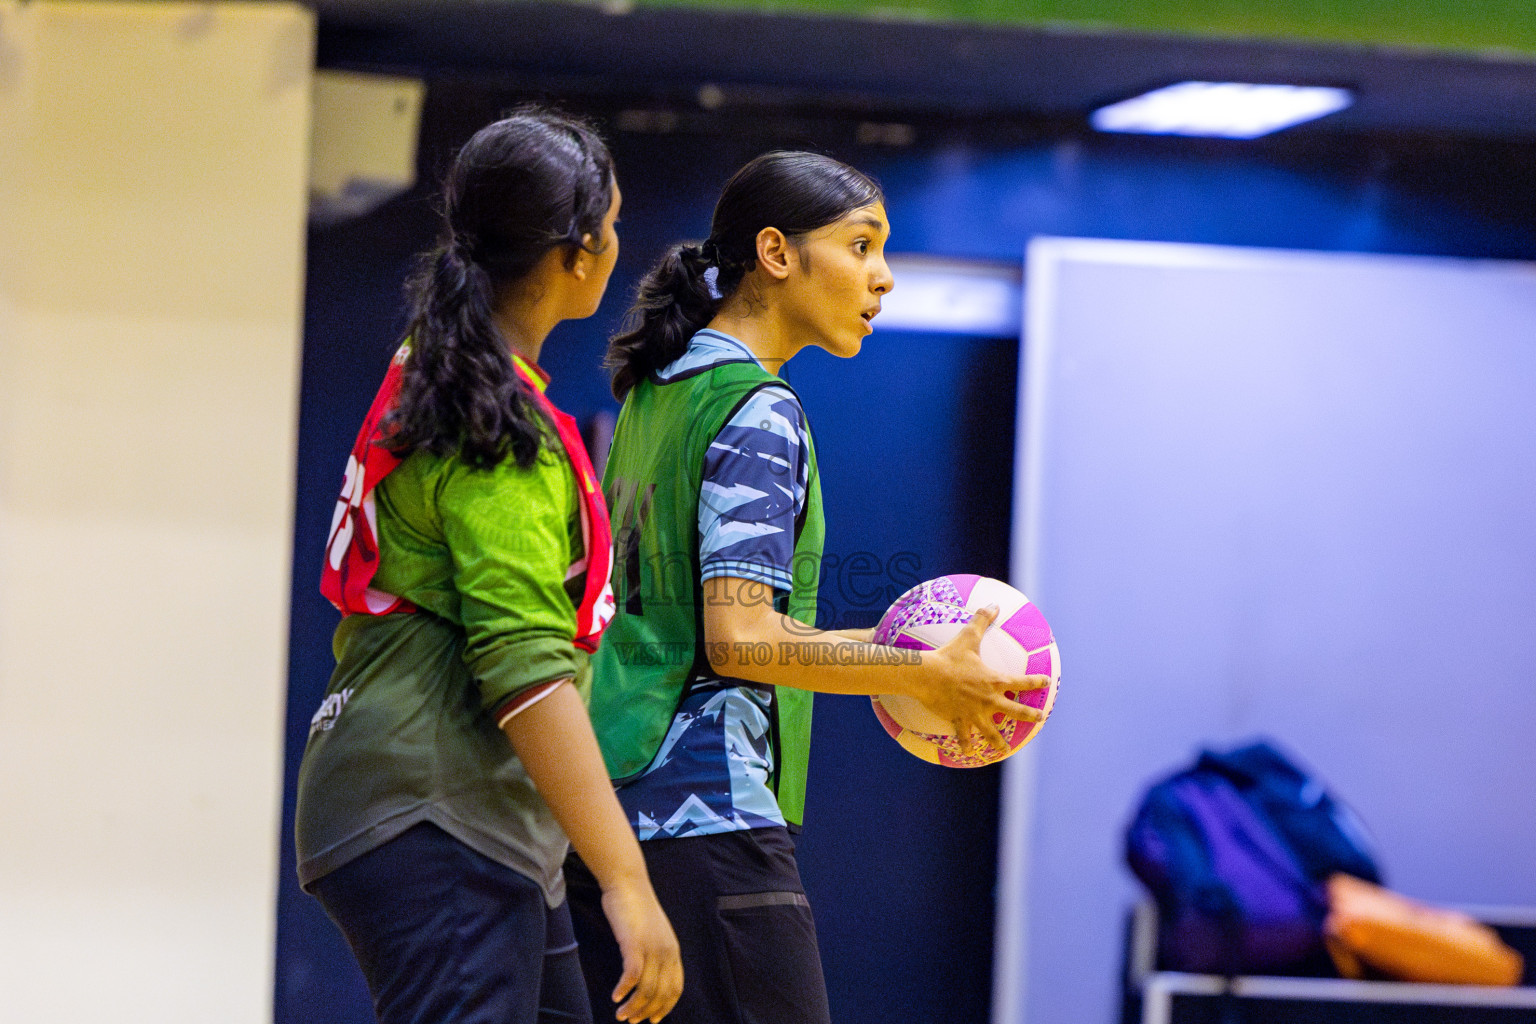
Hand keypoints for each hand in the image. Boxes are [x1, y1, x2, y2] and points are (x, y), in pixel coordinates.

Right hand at [602, 880, 683, 1022]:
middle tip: (632, 1021)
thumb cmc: (636, 907)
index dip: (665, 1007)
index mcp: (673, 950)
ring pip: (646, 988)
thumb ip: (654, 952)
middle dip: (647, 1012)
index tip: (654, 1020)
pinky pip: (632, 974)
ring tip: (621, 1015)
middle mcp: (666, 951)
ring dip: (633, 1006)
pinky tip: (616, 996)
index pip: (675, 988)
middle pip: (661, 993)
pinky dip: (625, 989)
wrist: (628, 882)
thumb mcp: (653, 932)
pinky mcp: (634, 942)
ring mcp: (651, 947)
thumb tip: (648, 974)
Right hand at [919, 605, 1051, 756]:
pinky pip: (963, 736)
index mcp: (994, 680)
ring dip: (998, 740)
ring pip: (991, 731)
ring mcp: (975, 713)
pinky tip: (967, 752)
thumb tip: (992, 604)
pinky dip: (965, 744)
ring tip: (1004, 748)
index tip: (1046, 682)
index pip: (1022, 682)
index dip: (1036, 681)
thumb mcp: (968, 636)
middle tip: (1039, 718)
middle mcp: (989, 700)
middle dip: (1030, 714)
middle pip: (1015, 710)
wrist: (928, 675)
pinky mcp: (959, 720)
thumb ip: (982, 621)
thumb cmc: (949, 656)